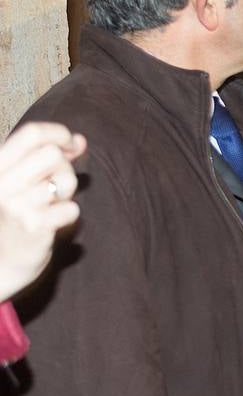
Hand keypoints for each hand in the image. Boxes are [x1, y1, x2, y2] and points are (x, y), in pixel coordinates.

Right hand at [0, 122, 86, 302]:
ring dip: (67, 193)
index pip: (32, 133)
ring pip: (65, 180)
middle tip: (57, 186)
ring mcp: (14, 205)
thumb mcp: (24, 180)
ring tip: (51, 206)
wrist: (2, 262)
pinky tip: (53, 223)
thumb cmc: (17, 216)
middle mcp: (0, 183)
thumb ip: (50, 157)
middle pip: (52, 154)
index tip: (73, 144)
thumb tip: (81, 140)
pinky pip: (71, 208)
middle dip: (64, 167)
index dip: (60, 133)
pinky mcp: (32, 227)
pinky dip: (69, 215)